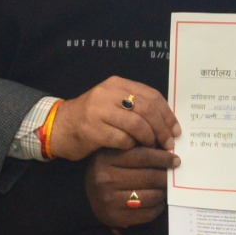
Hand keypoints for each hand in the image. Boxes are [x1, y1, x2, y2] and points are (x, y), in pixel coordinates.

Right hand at [47, 77, 177, 159]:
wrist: (59, 127)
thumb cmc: (92, 118)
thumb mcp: (113, 103)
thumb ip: (135, 105)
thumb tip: (167, 121)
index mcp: (117, 84)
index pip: (151, 96)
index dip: (167, 114)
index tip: (176, 130)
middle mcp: (107, 94)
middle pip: (146, 109)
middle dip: (162, 128)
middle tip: (168, 143)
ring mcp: (98, 111)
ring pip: (136, 124)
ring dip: (148, 139)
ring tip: (152, 148)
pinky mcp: (92, 129)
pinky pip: (122, 139)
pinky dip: (131, 146)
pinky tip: (132, 150)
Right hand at [87, 146, 174, 228]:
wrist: (88, 197)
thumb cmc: (107, 171)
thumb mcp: (114, 154)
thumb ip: (137, 149)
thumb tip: (168, 150)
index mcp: (105, 159)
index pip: (143, 156)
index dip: (163, 158)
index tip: (175, 160)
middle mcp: (105, 180)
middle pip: (149, 177)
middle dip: (166, 176)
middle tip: (174, 174)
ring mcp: (110, 201)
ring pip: (151, 196)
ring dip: (164, 192)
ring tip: (166, 188)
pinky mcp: (116, 217)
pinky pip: (148, 213)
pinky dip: (158, 207)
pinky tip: (158, 200)